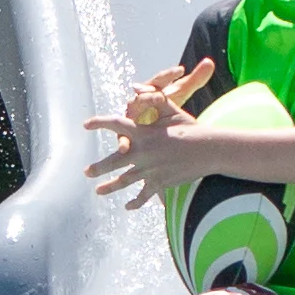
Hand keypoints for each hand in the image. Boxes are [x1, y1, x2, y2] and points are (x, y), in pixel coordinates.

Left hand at [84, 58, 215, 207]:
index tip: (86, 125)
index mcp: (142, 133)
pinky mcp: (159, 183)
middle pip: (112, 162)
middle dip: (98, 168)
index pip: (114, 125)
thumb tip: (135, 87)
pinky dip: (136, 202)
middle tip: (86, 172)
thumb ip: (152, 98)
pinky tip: (128, 207)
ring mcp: (149, 170)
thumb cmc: (191, 127)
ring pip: (123, 181)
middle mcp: (141, 153)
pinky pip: (144, 195)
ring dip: (109, 187)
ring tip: (98, 191)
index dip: (98, 123)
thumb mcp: (172, 109)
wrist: (208, 150)